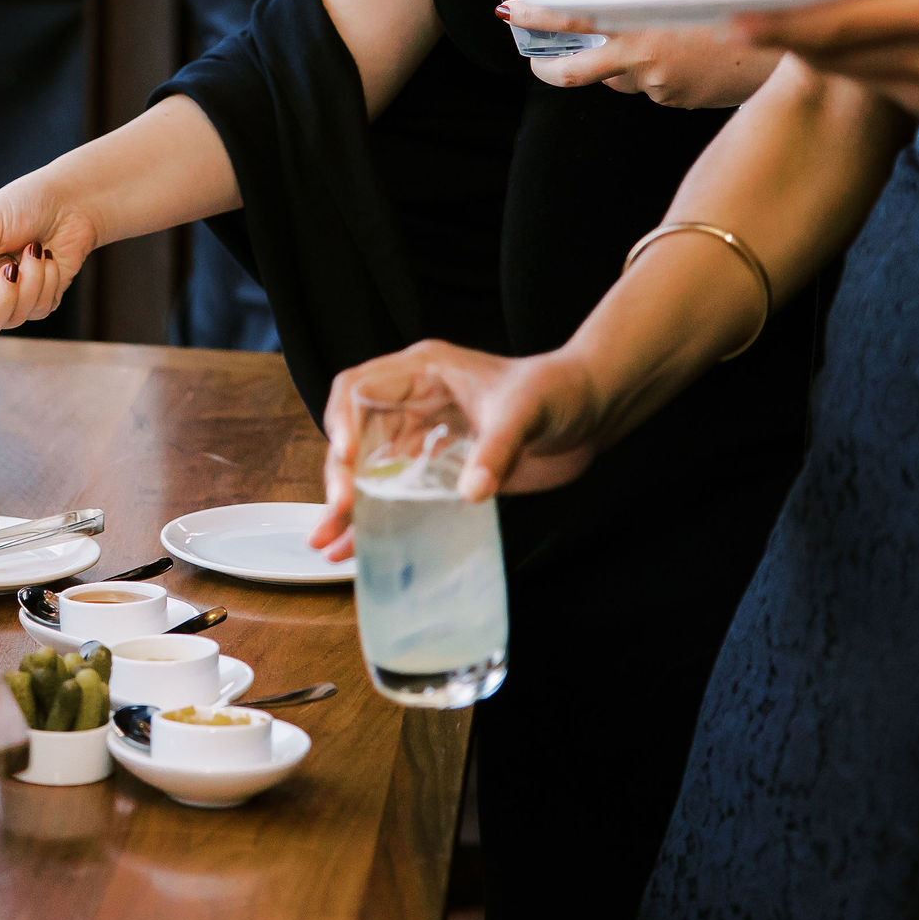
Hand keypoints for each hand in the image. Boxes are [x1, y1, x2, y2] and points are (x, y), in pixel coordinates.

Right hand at [0, 173, 100, 361]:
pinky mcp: (39, 302)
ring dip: (29, 282)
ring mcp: (11, 300)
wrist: (69, 202)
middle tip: (10, 270)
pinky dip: (46, 281)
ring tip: (34, 250)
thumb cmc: (22, 204)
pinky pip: (39, 309)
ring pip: (14, 318)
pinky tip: (47, 258)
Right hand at [308, 339, 605, 561]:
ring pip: (366, 470)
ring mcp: (422, 437)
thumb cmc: (558, 391)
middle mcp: (411, 403)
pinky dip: (375, 520)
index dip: (343, 422)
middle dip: (340, 474)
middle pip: (353, 436)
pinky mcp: (437, 469)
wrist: (591, 411)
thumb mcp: (525, 412)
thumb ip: (496, 449)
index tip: (347, 459)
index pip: (358, 390)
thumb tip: (469, 492)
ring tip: (327, 540)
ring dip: (346, 504)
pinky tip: (358, 547)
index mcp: (421, 372)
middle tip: (339, 510)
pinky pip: (395, 494)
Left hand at [506, 2, 779, 107]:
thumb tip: (635, 0)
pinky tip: (695, 58)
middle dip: (551, 68)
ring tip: (668, 44)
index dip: (539, 17)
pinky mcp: (672, 99)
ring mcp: (655, 83)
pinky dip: (663, 73)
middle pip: (576, 70)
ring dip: (630, 63)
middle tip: (539, 63)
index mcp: (642, 16)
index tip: (511, 12)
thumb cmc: (748, 3)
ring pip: (622, 76)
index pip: (575, 16)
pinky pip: (654, 87)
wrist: (789, 46)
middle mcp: (641, 53)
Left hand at [729, 0, 918, 115]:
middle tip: (738, 21)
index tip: (736, 17)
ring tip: (772, 28)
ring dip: (820, 54)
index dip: (788, 24)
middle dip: (794, 39)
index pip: (850, 25)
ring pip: (867, 77)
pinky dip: (860, 64)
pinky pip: (897, 89)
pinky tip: (829, 41)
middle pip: (849, 57)